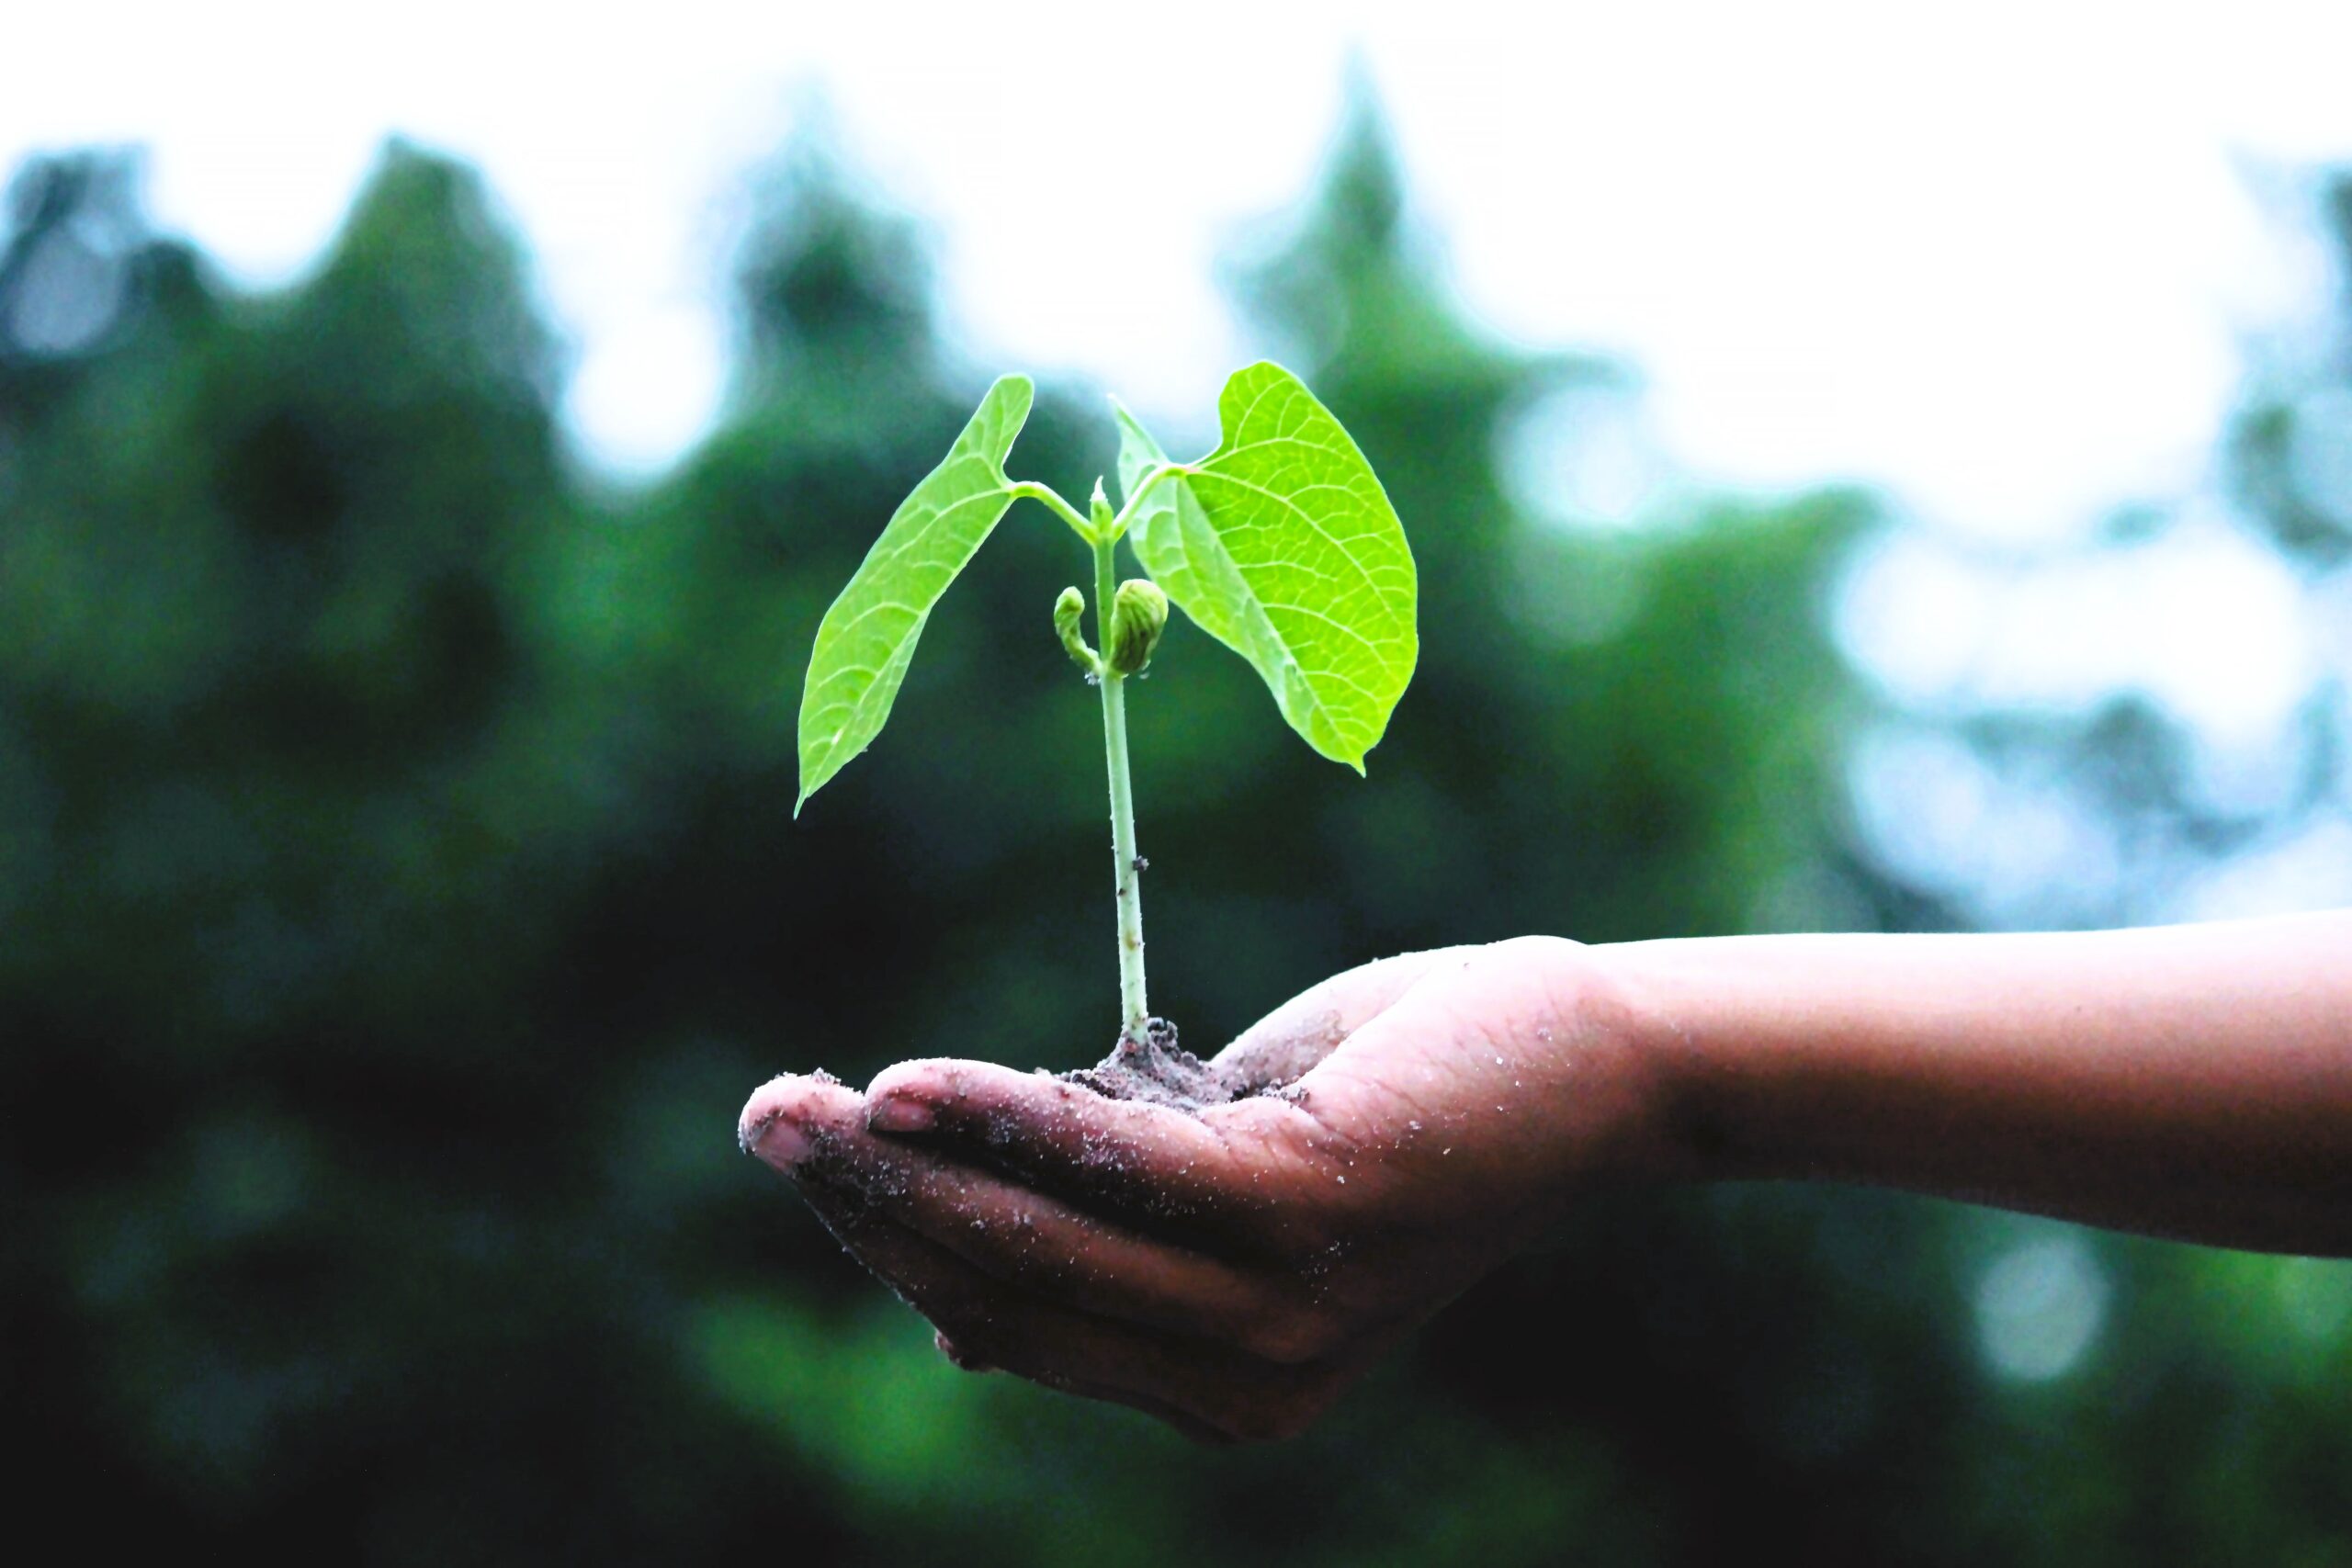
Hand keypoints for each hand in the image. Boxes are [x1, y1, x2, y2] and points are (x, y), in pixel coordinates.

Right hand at [738, 936, 1679, 1441]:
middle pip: (1006, 1292)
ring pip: (1040, 1241)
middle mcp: (1243, 1384)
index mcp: (1219, 1389)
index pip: (1014, 1324)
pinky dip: (1004, 1120)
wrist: (1586, 1066)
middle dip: (869, 1208)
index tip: (811, 1160)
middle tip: (765, 1119)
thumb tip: (950, 1312)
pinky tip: (910, 1085)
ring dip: (904, 1166)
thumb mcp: (1231, 1181)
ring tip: (799, 1104)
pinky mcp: (1305, 1214)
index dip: (896, 1246)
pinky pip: (1114, 1168)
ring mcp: (1277, 1312)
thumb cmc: (1397, 1104)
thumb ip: (1110, 1236)